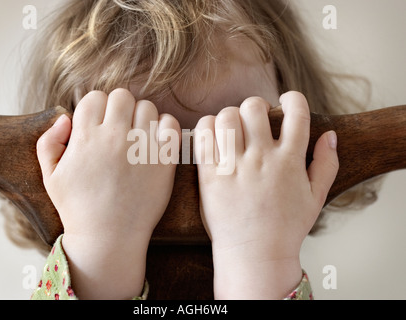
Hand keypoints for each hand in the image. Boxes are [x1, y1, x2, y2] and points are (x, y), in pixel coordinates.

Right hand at [36, 89, 180, 298]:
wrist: (109, 236)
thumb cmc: (78, 208)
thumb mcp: (51, 176)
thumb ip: (48, 142)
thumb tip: (65, 117)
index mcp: (86, 137)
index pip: (95, 97)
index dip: (96, 108)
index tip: (99, 124)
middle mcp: (114, 137)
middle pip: (122, 96)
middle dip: (119, 108)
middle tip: (119, 129)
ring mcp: (141, 147)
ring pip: (147, 107)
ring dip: (141, 117)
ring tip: (136, 137)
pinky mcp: (164, 160)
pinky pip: (170, 124)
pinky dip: (164, 127)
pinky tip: (154, 142)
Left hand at [194, 91, 338, 298]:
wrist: (254, 255)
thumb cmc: (286, 228)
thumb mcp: (316, 198)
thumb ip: (326, 164)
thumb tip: (329, 134)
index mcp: (290, 161)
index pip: (296, 112)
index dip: (293, 99)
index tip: (287, 102)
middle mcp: (261, 159)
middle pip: (254, 107)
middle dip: (256, 107)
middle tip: (254, 121)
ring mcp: (233, 166)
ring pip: (226, 116)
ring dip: (230, 117)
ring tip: (233, 130)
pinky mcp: (210, 175)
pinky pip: (203, 136)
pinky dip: (207, 128)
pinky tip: (215, 137)